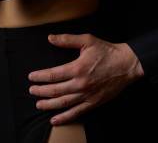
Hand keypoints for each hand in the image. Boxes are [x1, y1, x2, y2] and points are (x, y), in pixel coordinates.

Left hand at [28, 33, 143, 124]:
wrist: (126, 64)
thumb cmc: (106, 51)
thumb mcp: (87, 40)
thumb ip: (68, 40)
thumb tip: (50, 38)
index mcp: (77, 68)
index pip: (53, 74)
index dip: (40, 76)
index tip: (31, 77)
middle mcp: (80, 84)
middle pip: (55, 90)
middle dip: (41, 91)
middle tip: (32, 90)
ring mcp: (87, 95)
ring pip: (63, 103)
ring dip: (49, 104)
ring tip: (38, 104)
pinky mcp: (93, 102)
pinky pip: (76, 112)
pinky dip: (64, 117)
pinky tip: (54, 119)